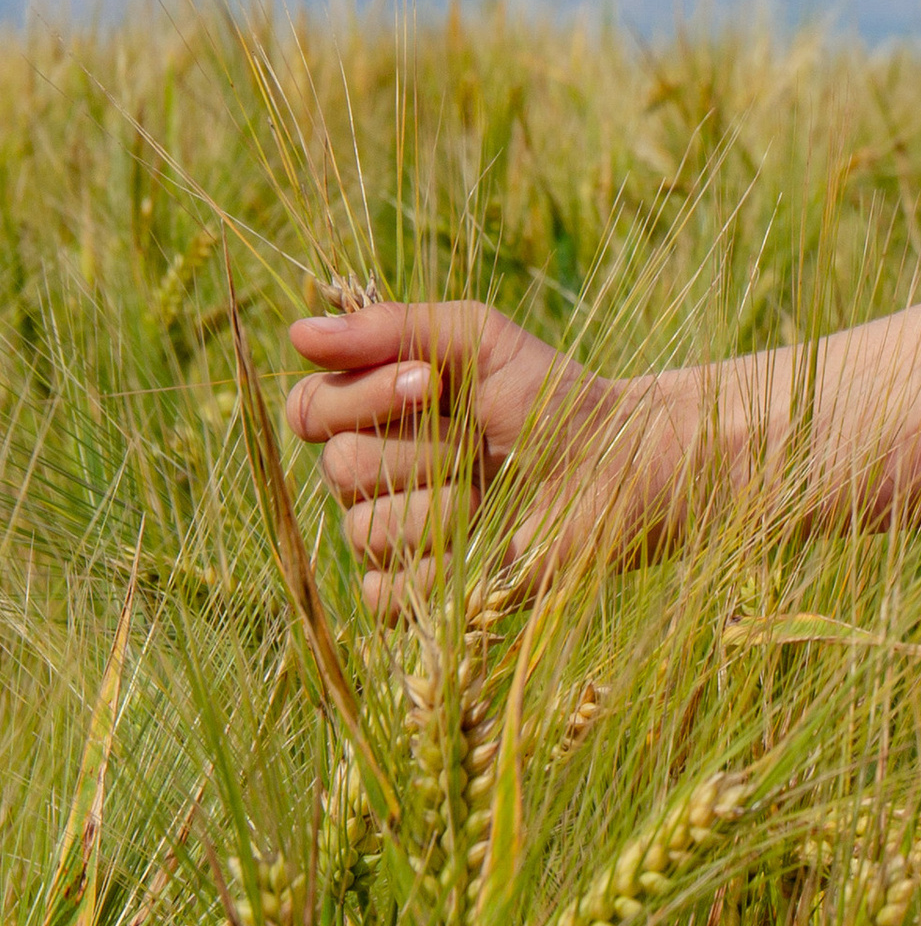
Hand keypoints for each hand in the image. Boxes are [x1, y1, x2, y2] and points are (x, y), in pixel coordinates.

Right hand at [284, 300, 657, 615]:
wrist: (617, 466)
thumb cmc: (550, 396)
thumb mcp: (478, 339)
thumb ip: (394, 328)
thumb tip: (298, 331)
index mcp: (373, 411)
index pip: (307, 410)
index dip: (357, 398)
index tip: (431, 381)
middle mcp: (371, 475)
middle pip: (340, 470)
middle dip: (424, 450)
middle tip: (480, 440)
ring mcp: (392, 538)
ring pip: (367, 532)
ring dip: (446, 506)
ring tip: (494, 490)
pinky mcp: (419, 597)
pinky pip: (388, 594)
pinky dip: (442, 568)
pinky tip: (485, 543)